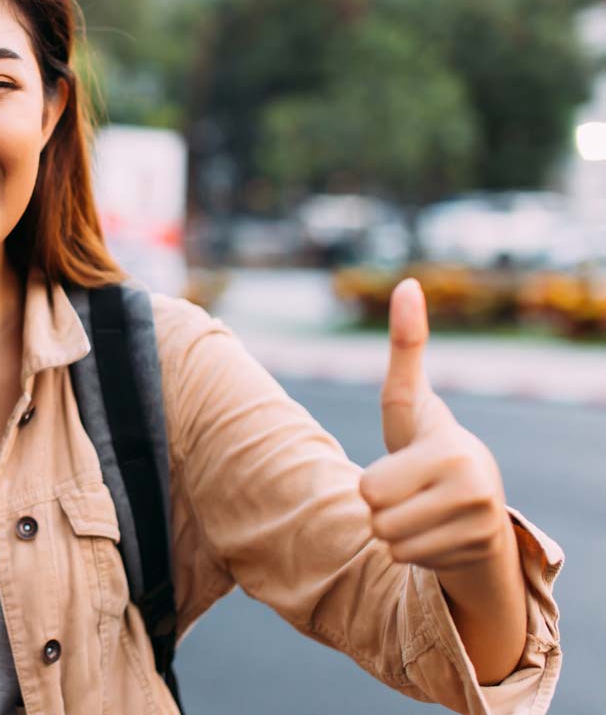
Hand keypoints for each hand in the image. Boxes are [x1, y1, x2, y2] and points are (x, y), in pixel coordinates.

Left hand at [359, 278, 511, 570]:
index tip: (406, 464)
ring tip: (423, 510)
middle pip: (374, 516)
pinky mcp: (472, 555)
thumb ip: (406, 347)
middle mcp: (471, 490)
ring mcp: (477, 526)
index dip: (373, 481)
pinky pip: (405, 561)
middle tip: (411, 491)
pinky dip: (413, 550)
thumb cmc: (430, 444)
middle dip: (380, 506)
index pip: (368, 488)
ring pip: (388, 542)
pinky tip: (436, 532)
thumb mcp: (411, 401)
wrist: (477, 505)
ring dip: (394, 530)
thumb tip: (407, 284)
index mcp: (451, 452)